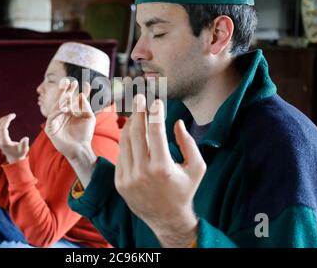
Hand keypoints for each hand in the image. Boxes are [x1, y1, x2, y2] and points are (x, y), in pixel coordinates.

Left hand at [0, 113, 29, 163]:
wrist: (13, 158)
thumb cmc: (19, 153)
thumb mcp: (23, 150)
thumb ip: (24, 144)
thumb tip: (26, 138)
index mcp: (4, 142)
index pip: (2, 128)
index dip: (7, 120)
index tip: (13, 115)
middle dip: (5, 118)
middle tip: (12, 115)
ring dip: (2, 120)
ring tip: (9, 117)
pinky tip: (6, 120)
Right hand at [45, 78, 96, 186]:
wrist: (81, 148)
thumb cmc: (85, 134)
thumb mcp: (89, 117)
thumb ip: (85, 106)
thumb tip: (81, 94)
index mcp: (71, 111)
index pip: (73, 98)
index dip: (77, 90)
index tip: (85, 83)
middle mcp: (62, 114)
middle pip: (63, 99)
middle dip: (66, 90)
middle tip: (71, 82)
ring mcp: (55, 120)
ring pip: (57, 106)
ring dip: (62, 99)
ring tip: (68, 94)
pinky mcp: (50, 128)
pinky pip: (52, 116)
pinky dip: (58, 111)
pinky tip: (65, 108)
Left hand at [114, 94, 205, 247]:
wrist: (167, 219)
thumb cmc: (185, 190)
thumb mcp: (197, 167)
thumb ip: (189, 143)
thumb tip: (177, 122)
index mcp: (163, 167)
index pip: (155, 132)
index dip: (155, 113)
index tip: (157, 100)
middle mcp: (142, 172)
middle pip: (136, 133)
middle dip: (138, 111)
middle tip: (139, 96)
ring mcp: (128, 178)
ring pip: (125, 142)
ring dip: (130, 123)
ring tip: (134, 111)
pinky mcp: (120, 182)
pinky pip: (121, 155)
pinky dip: (126, 141)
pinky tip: (131, 130)